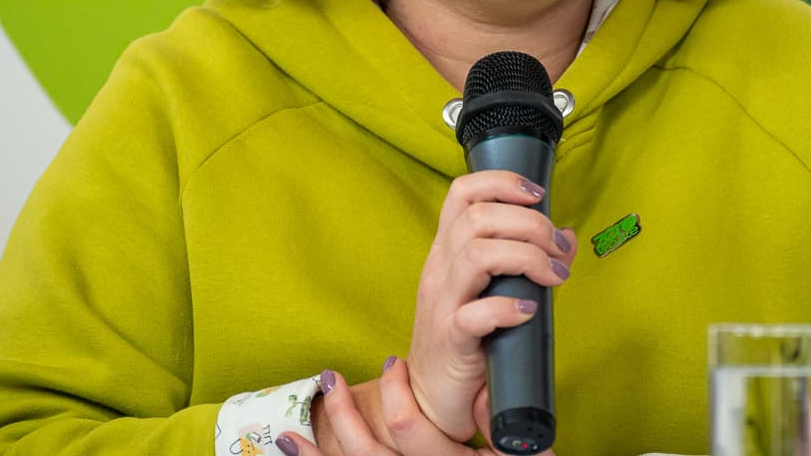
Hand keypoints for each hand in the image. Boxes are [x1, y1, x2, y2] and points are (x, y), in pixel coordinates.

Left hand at [277, 358, 557, 455]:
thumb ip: (500, 420)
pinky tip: (295, 453)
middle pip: (368, 455)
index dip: (395, 394)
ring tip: (286, 436)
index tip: (393, 364)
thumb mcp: (524, 451)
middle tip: (331, 380)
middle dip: (342, 415)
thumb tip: (478, 391)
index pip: (408, 428)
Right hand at [405, 171, 576, 440]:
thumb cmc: (466, 338)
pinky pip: (476, 314)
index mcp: (448, 250)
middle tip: (558, 247)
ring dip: (527, 257)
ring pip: (477, 254)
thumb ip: (529, 261)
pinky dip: (508, 307)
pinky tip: (530, 311)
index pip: (462, 193)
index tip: (537, 194)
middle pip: (477, 218)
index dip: (500, 182)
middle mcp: (440, 268)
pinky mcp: (450, 340)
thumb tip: (568, 236)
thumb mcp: (494, 290)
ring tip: (553, 276)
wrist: (431, 397)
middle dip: (529, 223)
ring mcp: (442, 303)